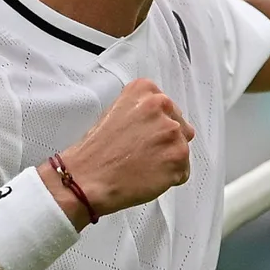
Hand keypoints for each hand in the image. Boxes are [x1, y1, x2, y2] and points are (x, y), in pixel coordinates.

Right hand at [40, 78, 195, 227]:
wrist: (86, 178)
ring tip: (143, 166)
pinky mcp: (178, 156)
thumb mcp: (115, 112)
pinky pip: (183, 171)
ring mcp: (172, 131)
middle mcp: (161, 105)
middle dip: (165, 141)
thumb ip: (141, 110)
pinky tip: (148, 177)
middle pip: (179, 126)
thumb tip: (162, 120)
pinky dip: (170, 178)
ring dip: (167, 160)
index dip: (156, 126)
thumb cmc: (96, 151)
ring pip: (182, 148)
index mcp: (145, 91)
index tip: (144, 135)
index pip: (167, 107)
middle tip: (142, 153)